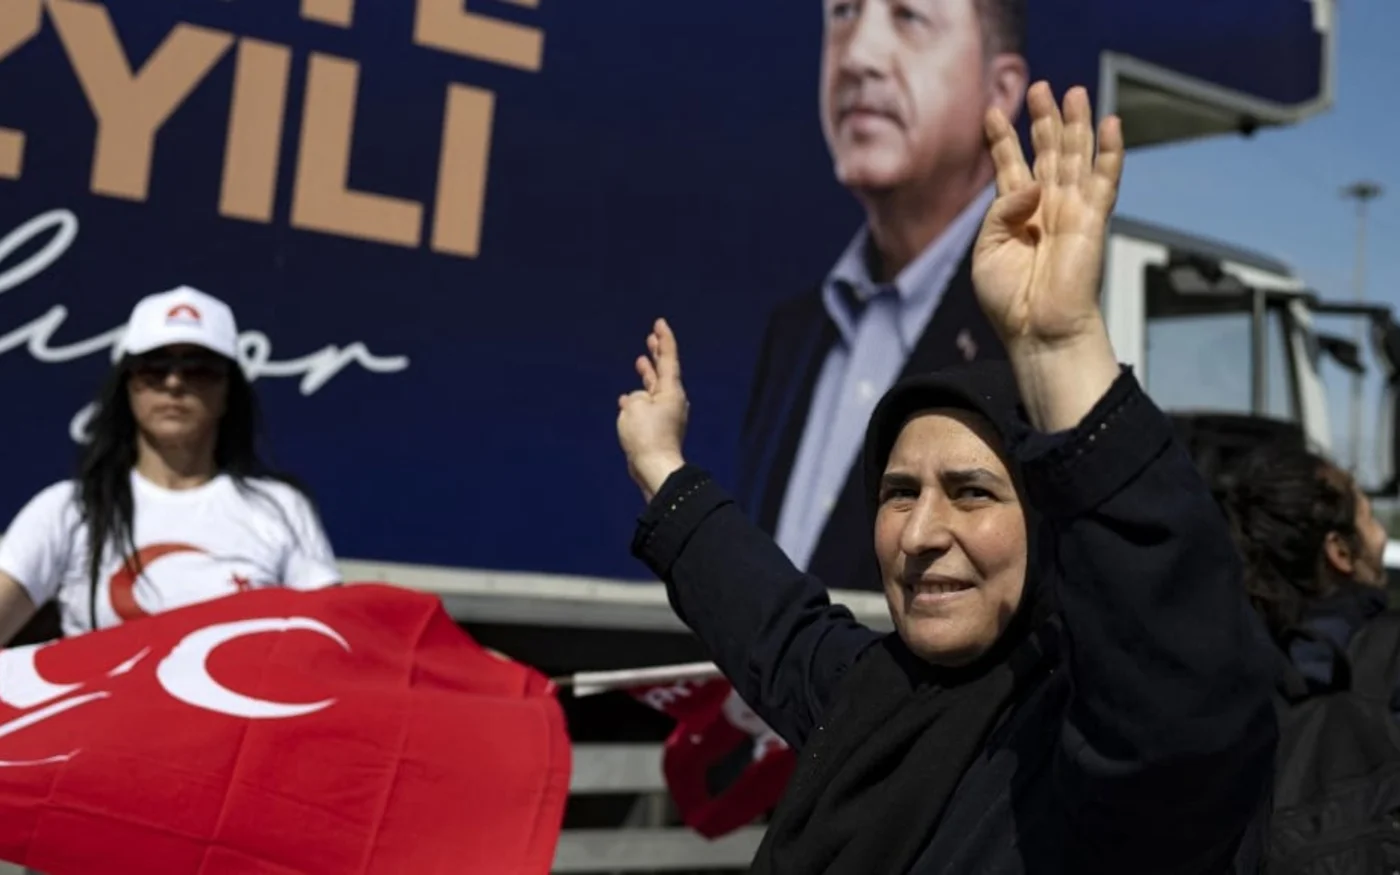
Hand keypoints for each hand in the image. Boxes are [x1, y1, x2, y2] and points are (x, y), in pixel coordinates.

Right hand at [617, 318, 688, 501]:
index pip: (669, 358)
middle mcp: (672, 400)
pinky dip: (639, 399)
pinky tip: (627, 398)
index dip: (664, 339)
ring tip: (640, 361)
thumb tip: (635, 402)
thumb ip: (635, 398)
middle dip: (657, 354)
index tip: (660, 322)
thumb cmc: (646, 435)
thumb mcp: (634, 407)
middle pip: (664, 371)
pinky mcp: (659, 429)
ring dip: (647, 375)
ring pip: (655, 388)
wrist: (655, 468)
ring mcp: (666, 415)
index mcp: (671, 390)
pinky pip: (648, 406)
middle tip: (651, 337)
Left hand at [971, 82, 1123, 351]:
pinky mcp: (1093, 221)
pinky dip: (1110, 152)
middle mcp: (1045, 208)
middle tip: (1039, 87)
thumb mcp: (987, 250)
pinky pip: (1105, 180)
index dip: (1001, 139)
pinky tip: (1111, 124)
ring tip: (1073, 91)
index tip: (991, 113)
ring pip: (1075, 157)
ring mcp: (1071, 212)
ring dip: (1075, 124)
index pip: (1010, 167)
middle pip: (1046, 152)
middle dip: (1043, 119)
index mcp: (1015, 216)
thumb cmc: (1009, 300)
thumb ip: (1001, 210)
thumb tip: (1033, 183)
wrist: (1038, 332)